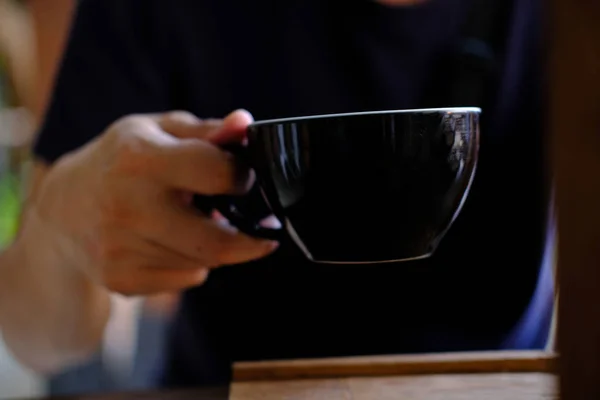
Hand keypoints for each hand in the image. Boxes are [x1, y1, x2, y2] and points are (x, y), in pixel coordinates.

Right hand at [34, 110, 278, 295]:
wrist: (63, 207)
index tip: (243, 179)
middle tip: (258, 229)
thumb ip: (206, 131)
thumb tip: (245, 124)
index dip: (241, 177)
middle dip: (249, 239)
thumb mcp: (157, 130)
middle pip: (217, 242)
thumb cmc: (122, 160)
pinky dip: (193, 263)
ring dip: (213, 246)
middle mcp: (127, 206)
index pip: (218, 174)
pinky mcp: (120, 278)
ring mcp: (120, 248)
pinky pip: (186, 278)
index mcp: (140, 157)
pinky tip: (173, 242)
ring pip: (204, 262)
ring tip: (195, 224)